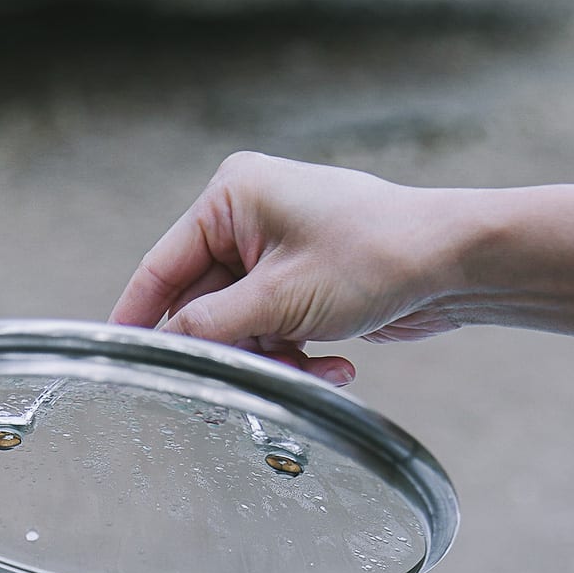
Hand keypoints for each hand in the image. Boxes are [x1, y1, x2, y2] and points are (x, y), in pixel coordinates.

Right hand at [110, 151, 464, 385]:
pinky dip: (299, 354)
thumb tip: (164, 347)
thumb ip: (209, 327)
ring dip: (275, 359)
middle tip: (254, 375)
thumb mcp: (278, 299)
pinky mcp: (302, 280)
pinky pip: (275, 330)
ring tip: (314, 367)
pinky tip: (338, 363)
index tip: (120, 359)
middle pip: (204, 306)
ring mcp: (277, 250)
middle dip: (236, 348)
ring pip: (242, 327)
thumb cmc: (374, 256)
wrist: (453, 264)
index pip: (162, 267)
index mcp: (231, 197)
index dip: (139, 317)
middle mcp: (248, 217)